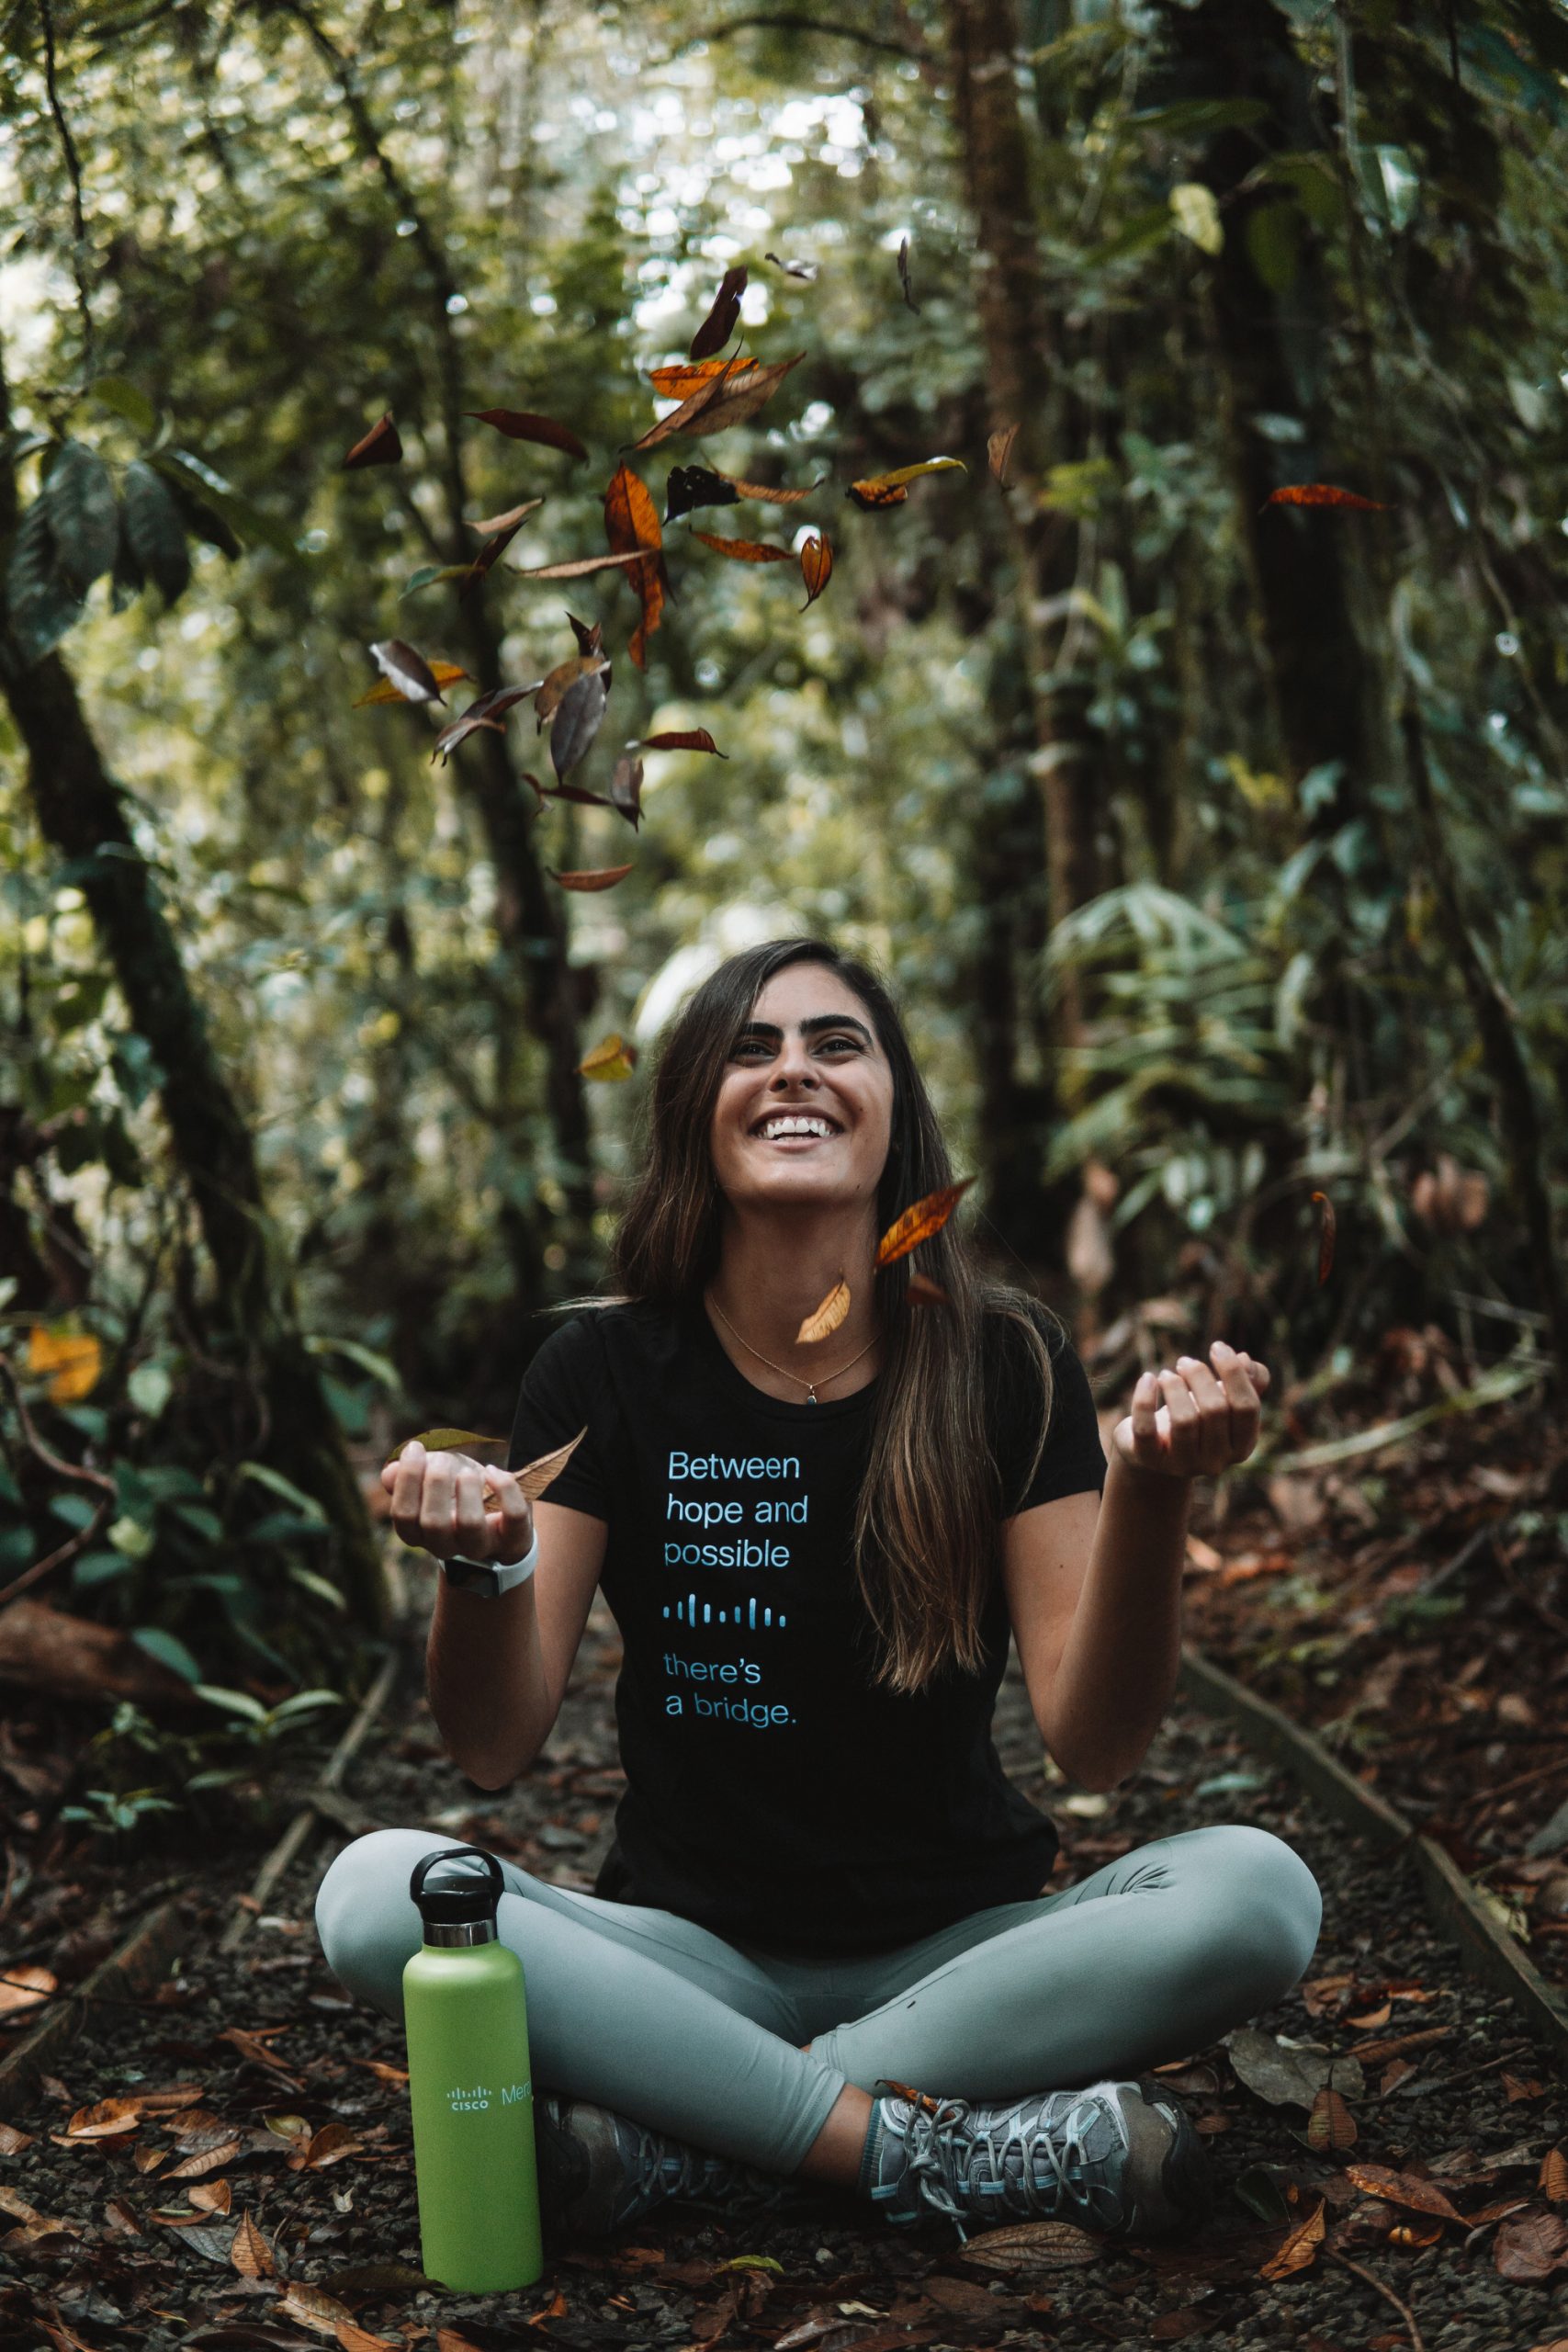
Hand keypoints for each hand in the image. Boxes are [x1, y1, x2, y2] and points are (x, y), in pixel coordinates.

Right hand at [381, 1438, 535, 1564]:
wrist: (497, 1518)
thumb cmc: (456, 1494)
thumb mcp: (429, 1480)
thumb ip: (405, 1476)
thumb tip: (390, 1473)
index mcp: (419, 1533)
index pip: (404, 1516)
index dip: (407, 1479)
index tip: (415, 1448)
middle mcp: (446, 1546)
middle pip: (433, 1523)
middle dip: (436, 1482)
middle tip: (442, 1460)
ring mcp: (480, 1546)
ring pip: (471, 1523)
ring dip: (467, 1487)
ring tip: (468, 1472)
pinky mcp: (513, 1539)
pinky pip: (513, 1516)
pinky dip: (505, 1487)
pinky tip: (492, 1471)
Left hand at [1110, 1340, 1270, 1481]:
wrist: (1155, 1451)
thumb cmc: (1196, 1418)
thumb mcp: (1223, 1400)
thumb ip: (1247, 1381)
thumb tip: (1246, 1360)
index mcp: (1241, 1446)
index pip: (1247, 1407)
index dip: (1234, 1372)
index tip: (1217, 1347)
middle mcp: (1216, 1461)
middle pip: (1215, 1410)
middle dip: (1199, 1376)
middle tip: (1184, 1362)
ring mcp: (1182, 1464)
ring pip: (1184, 1421)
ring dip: (1174, 1386)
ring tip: (1166, 1374)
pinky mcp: (1149, 1460)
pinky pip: (1146, 1429)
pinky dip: (1145, 1399)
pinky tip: (1148, 1378)